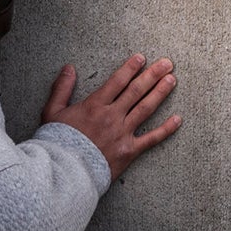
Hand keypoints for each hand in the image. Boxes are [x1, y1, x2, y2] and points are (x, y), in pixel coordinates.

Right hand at [41, 55, 178, 173]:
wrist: (64, 172)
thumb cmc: (57, 143)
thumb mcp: (52, 112)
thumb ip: (62, 88)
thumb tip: (68, 68)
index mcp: (94, 105)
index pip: (117, 81)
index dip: (130, 68)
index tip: (142, 58)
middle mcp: (111, 116)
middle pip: (136, 91)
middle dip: (152, 75)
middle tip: (167, 63)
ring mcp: (122, 133)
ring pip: (145, 109)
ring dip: (160, 93)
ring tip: (172, 80)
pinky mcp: (129, 151)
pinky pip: (151, 139)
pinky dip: (166, 129)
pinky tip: (177, 119)